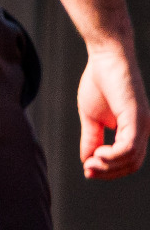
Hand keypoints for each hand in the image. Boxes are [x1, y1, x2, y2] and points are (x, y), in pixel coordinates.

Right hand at [78, 44, 145, 178]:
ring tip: (91, 162)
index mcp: (134, 129)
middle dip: (108, 172)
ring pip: (131, 159)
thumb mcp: (91, 117)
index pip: (127, 161)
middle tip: (88, 170)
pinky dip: (113, 156)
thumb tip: (87, 160)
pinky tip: (98, 153)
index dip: (108, 170)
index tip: (87, 170)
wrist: (105, 57)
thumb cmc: (99, 82)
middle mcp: (143, 129)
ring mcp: (142, 123)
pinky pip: (130, 146)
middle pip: (131, 164)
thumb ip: (91, 138)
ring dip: (108, 166)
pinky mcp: (137, 117)